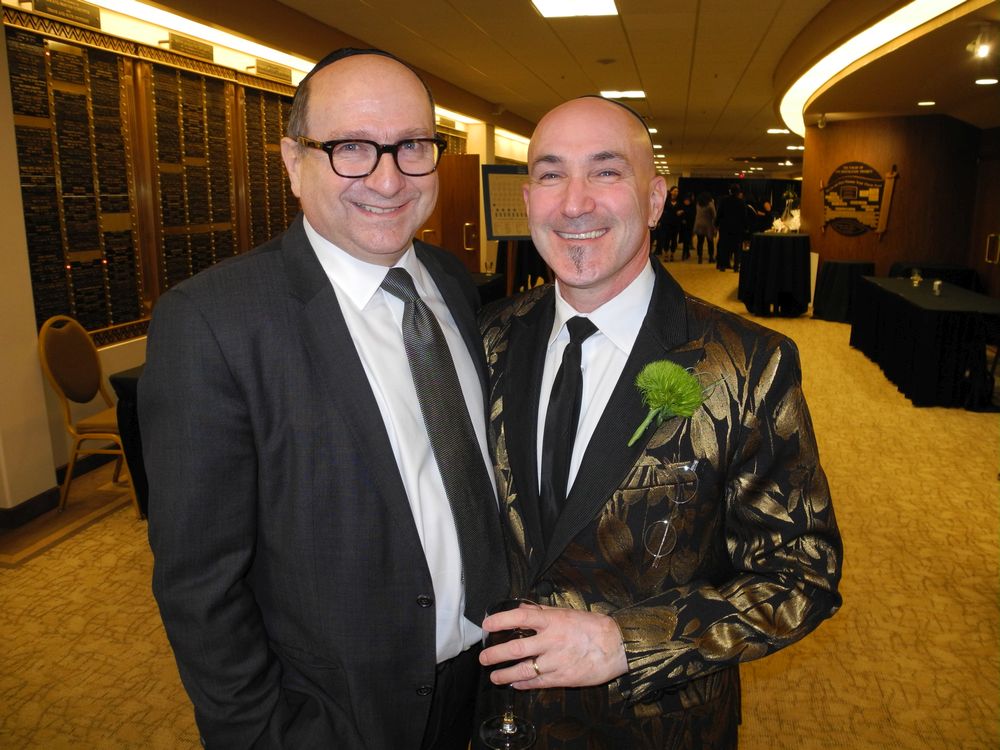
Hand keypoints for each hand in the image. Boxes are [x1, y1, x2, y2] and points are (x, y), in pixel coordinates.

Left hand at [479, 605, 627, 688]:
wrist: (618, 646)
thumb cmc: (594, 627)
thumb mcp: (568, 613)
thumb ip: (543, 613)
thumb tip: (521, 609)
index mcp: (553, 621)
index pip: (519, 617)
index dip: (500, 620)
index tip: (487, 624)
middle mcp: (551, 640)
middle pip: (516, 648)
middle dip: (496, 654)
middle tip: (484, 657)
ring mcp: (556, 661)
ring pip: (523, 670)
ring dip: (505, 675)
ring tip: (494, 677)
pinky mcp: (563, 678)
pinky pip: (538, 683)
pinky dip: (524, 684)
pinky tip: (515, 685)